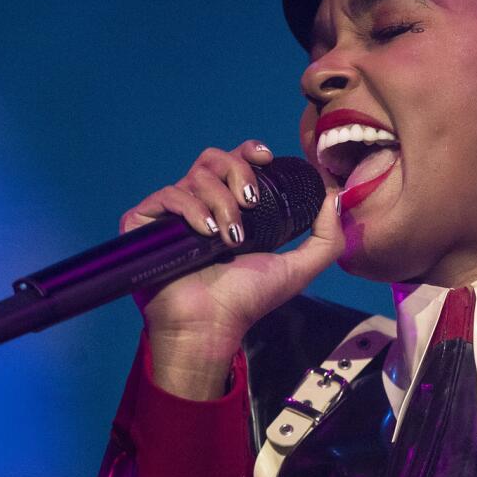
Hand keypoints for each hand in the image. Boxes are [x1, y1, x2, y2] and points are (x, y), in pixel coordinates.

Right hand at [121, 140, 342, 396]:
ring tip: (230, 237)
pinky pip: (167, 194)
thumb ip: (326, 237)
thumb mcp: (298, 269)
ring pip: (195, 176)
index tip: (266, 160)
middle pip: (213, 158)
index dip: (249, 151)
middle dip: (238, 172)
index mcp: (228, 208)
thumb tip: (333, 195)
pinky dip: (190, 208)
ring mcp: (169, 214)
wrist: (210, 325)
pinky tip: (205, 233)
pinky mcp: (142, 223)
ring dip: (220, 201)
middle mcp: (197, 205)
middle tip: (252, 203)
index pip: (234, 161)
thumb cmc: (247, 301)